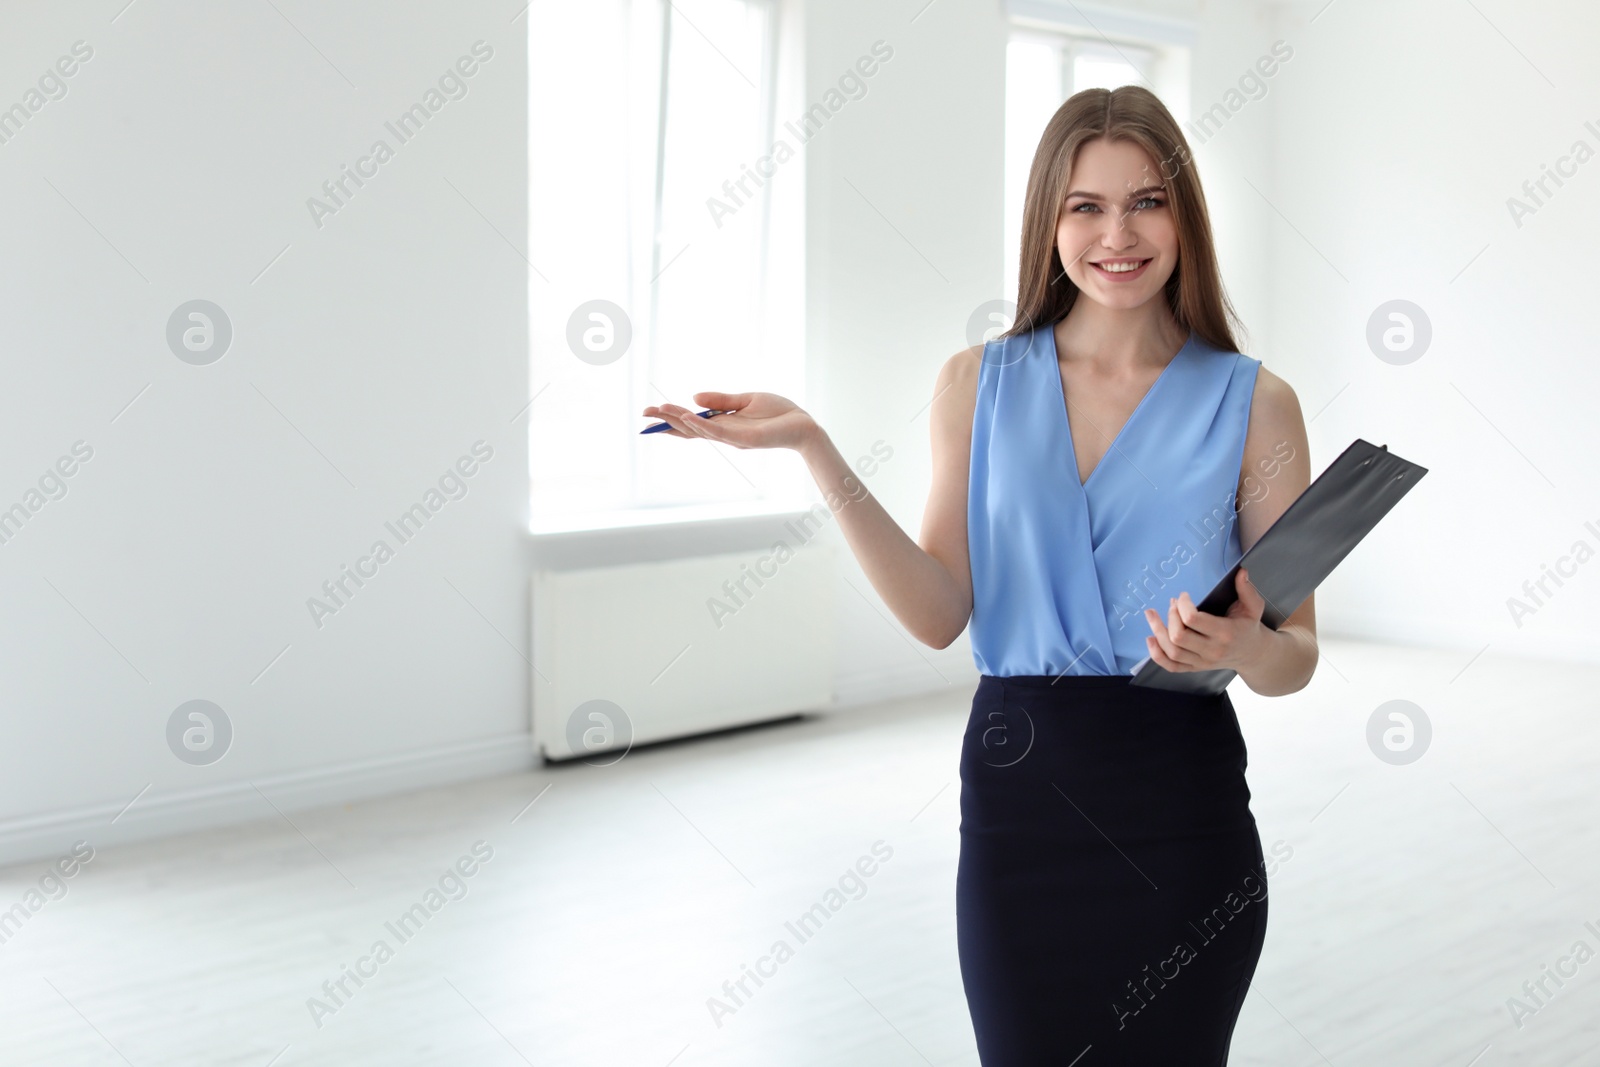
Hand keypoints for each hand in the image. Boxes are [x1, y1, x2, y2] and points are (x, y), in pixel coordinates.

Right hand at [641, 392, 821, 452]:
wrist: (803, 423)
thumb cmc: (778, 412)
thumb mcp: (745, 400)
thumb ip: (720, 400)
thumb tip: (693, 397)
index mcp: (724, 423)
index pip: (692, 423)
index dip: (671, 419)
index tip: (651, 413)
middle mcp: (724, 433)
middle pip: (690, 429)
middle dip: (667, 421)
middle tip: (645, 414)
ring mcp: (733, 438)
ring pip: (700, 430)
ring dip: (679, 420)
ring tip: (660, 411)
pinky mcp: (744, 439)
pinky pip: (719, 432)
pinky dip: (702, 425)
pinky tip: (687, 417)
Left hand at [1142, 568, 1270, 673]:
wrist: (1253, 654)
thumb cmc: (1249, 627)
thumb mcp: (1253, 607)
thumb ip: (1247, 590)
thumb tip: (1241, 572)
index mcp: (1225, 633)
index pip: (1193, 619)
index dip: (1183, 605)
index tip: (1183, 596)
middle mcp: (1211, 650)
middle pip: (1178, 636)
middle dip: (1170, 616)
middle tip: (1172, 604)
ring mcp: (1202, 662)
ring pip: (1172, 651)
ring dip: (1157, 631)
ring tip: (1151, 615)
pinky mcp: (1195, 668)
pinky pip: (1171, 666)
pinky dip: (1157, 655)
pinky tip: (1151, 639)